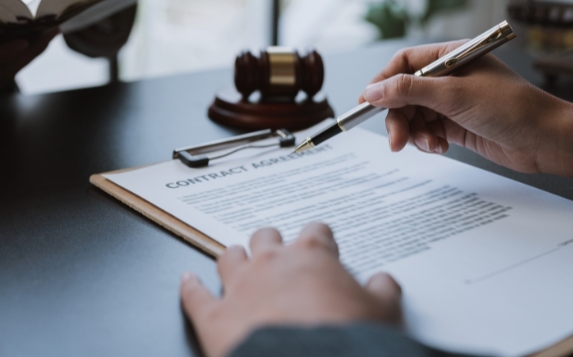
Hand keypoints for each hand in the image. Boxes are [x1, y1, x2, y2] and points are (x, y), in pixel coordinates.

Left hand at [180, 224, 401, 356]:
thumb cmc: (347, 340)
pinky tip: (188, 280)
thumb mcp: (385, 313)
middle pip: (266, 237)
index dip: (319, 239)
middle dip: (272, 243)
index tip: (321, 244)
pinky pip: (195, 296)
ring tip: (237, 258)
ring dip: (234, 257)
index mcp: (312, 256)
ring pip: (229, 257)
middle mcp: (271, 263)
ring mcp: (239, 287)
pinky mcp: (214, 317)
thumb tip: (384, 281)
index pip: (315, 232)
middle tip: (277, 252)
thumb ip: (383, 291)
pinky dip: (190, 287)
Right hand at [359, 41, 572, 178]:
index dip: (382, 82)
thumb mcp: (455, 95)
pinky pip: (427, 131)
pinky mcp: (456, 124)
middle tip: (397, 139)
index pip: (404, 63)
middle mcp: (449, 78)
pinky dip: (427, 141)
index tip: (366, 103)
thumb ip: (410, 91)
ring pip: (413, 116)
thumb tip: (374, 90)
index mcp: (450, 57)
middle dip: (398, 117)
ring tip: (432, 145)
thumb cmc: (513, 108)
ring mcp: (452, 102)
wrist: (548, 141)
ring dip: (415, 133)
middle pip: (404, 94)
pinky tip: (442, 147)